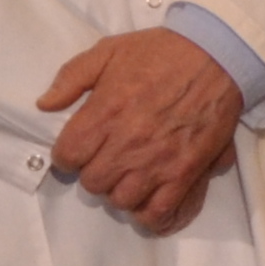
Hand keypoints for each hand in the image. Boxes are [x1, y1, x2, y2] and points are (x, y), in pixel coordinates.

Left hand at [40, 29, 242, 233]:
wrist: (219, 53)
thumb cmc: (162, 51)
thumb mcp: (109, 50)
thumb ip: (71, 77)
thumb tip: (45, 105)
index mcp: (105, 113)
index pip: (67, 156)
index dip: (68, 154)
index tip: (79, 147)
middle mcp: (128, 143)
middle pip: (93, 183)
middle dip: (95, 171)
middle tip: (108, 157)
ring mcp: (158, 162)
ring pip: (122, 200)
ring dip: (122, 189)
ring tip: (131, 174)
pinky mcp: (186, 172)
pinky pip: (160, 212)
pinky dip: (150, 215)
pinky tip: (149, 201)